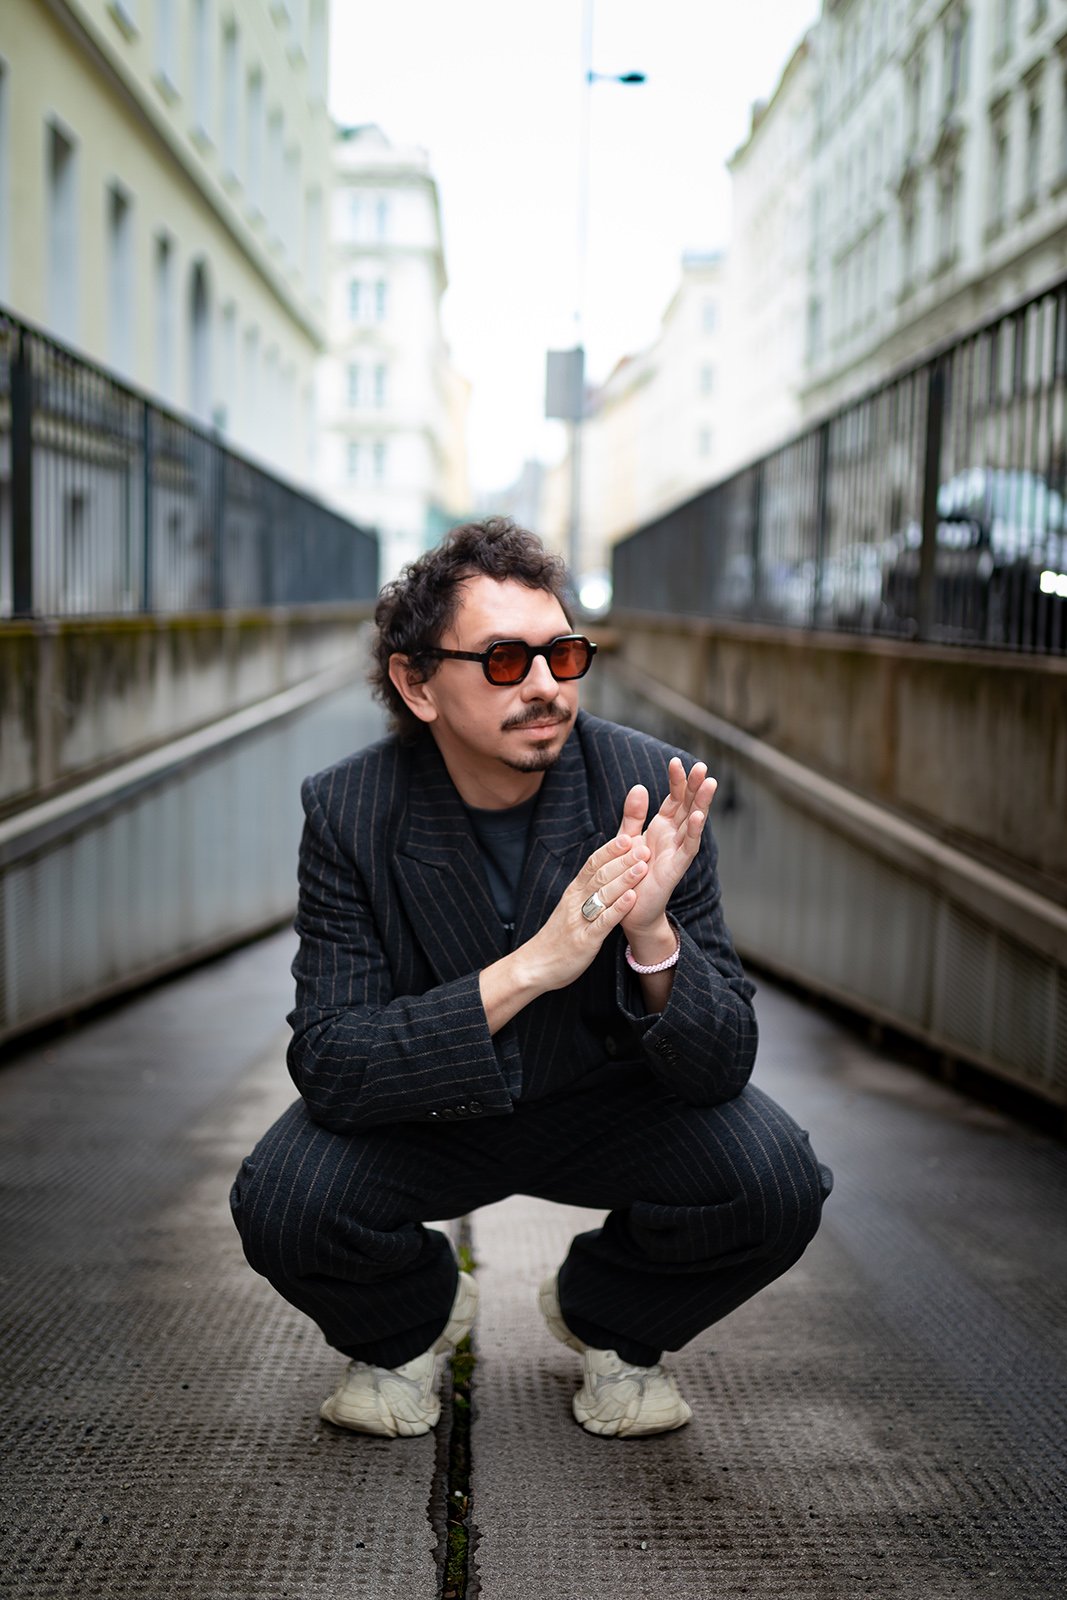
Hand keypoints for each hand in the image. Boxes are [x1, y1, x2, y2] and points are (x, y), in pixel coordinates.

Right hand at [517, 830, 649, 992]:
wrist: (534, 966)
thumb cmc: (557, 937)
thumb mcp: (570, 908)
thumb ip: (586, 891)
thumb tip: (606, 873)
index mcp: (573, 892)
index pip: (592, 864)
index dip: (610, 850)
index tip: (628, 837)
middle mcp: (575, 902)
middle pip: (600, 875)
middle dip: (623, 860)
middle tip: (643, 846)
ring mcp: (579, 921)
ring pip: (603, 894)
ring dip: (624, 879)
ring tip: (643, 866)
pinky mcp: (584, 941)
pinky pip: (603, 922)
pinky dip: (617, 909)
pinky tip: (632, 898)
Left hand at [617, 759, 716, 940]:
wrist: (629, 908)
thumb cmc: (630, 874)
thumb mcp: (627, 839)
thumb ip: (633, 815)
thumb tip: (639, 786)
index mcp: (662, 827)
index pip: (673, 798)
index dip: (676, 780)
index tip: (676, 761)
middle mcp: (674, 836)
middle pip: (688, 805)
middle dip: (695, 786)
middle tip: (702, 766)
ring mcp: (678, 850)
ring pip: (694, 822)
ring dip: (702, 803)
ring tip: (709, 783)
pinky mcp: (677, 867)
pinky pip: (688, 846)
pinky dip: (693, 830)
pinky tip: (697, 815)